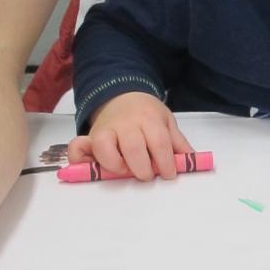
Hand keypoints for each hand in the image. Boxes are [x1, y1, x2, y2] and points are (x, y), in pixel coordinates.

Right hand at [67, 91, 193, 180]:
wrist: (122, 94)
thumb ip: (178, 142)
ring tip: (124, 171)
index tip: (169, 174)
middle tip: (147, 175)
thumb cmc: (146, 113)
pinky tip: (94, 168)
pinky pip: (77, 148)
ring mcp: (105, 129)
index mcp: (149, 119)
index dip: (166, 162)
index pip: (159, 142)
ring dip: (115, 165)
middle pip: (133, 147)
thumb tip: (192, 162)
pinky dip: (80, 160)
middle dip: (142, 167)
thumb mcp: (166, 121)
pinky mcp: (88, 137)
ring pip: (103, 147)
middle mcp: (126, 124)